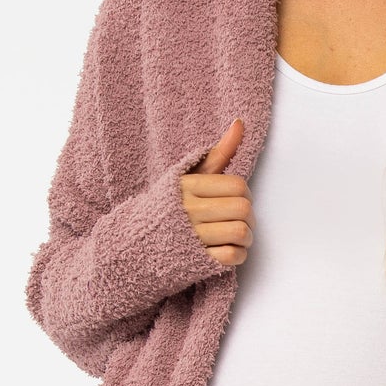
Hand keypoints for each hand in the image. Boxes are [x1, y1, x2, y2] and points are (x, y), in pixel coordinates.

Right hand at [180, 118, 254, 264]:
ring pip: (239, 233)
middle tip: (241, 221)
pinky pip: (231, 257)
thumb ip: (218, 153)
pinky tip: (231, 251)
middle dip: (249, 218)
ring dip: (247, 238)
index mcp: (189, 186)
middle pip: (242, 209)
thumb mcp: (188, 176)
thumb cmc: (168, 208)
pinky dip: (238, 256)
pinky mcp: (196, 261)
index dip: (246, 195)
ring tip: (238, 237)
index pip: (237, 186)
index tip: (237, 201)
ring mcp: (192, 237)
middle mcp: (190, 210)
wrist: (135, 245)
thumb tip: (240, 124)